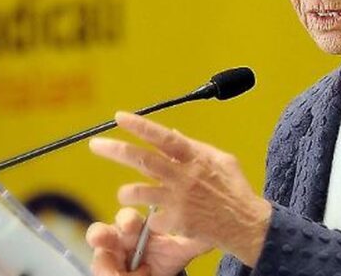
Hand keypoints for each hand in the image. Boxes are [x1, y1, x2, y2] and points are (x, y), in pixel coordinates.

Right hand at [86, 207, 211, 275]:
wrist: (163, 273)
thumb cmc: (169, 254)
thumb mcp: (183, 247)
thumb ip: (195, 237)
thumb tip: (214, 227)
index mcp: (137, 227)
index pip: (126, 218)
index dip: (126, 220)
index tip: (132, 226)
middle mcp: (118, 240)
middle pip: (100, 233)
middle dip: (99, 235)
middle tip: (102, 240)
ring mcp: (110, 258)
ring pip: (99, 260)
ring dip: (106, 267)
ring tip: (120, 274)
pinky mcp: (108, 273)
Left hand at [88, 112, 271, 267]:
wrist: (245, 223)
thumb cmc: (234, 189)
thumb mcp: (221, 160)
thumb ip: (195, 147)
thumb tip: (173, 134)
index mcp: (196, 158)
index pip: (163, 137)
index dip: (140, 126)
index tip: (120, 117)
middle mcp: (185, 176)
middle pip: (143, 160)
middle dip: (116, 150)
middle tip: (96, 144)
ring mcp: (179, 200)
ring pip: (139, 192)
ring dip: (127, 192)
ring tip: (125, 193)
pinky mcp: (177, 222)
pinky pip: (152, 218)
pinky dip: (152, 217)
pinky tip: (159, 216)